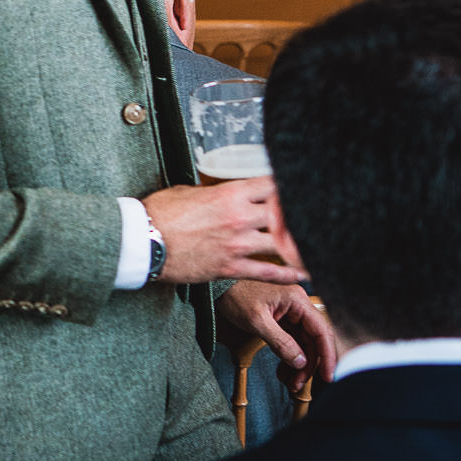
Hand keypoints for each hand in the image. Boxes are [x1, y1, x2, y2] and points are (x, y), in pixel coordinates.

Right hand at [142, 178, 304, 286]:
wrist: (143, 241)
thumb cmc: (159, 214)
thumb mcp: (186, 191)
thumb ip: (212, 193)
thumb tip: (220, 195)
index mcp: (230, 193)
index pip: (272, 185)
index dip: (289, 188)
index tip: (299, 190)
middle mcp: (239, 217)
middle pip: (284, 214)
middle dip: (301, 216)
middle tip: (316, 219)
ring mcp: (237, 244)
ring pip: (281, 245)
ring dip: (300, 247)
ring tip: (317, 248)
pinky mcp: (230, 267)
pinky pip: (267, 272)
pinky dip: (288, 275)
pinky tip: (302, 275)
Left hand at [218, 281, 338, 390]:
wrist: (218, 287)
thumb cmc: (235, 295)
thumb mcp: (257, 321)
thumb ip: (281, 342)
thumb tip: (301, 362)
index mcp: (297, 300)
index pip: (322, 331)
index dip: (327, 355)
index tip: (328, 376)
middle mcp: (298, 305)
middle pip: (314, 341)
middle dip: (308, 365)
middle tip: (298, 384)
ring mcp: (291, 313)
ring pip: (303, 344)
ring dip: (299, 365)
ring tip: (291, 383)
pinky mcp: (282, 319)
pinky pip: (292, 341)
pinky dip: (289, 357)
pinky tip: (284, 371)